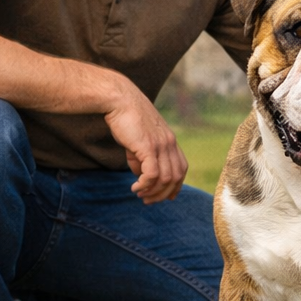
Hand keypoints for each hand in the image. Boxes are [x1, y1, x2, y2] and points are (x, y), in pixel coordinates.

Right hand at [103, 86, 187, 203]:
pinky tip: (135, 187)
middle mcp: (170, 143)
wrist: (119, 100)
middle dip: (164, 194)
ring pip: (166, 178)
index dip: (176, 185)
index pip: (181, 168)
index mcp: (170, 141)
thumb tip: (142, 177)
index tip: (167, 197)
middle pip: (176, 177)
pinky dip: (145, 185)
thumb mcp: (138, 141)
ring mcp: (161, 145)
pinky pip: (153, 174)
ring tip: (139, 195)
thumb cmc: (125, 119)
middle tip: (148, 201)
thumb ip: (142, 159)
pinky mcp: (148, 147)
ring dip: (153, 191)